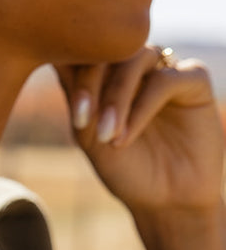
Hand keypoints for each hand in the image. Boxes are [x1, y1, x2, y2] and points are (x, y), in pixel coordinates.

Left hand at [56, 47, 224, 219]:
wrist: (166, 200)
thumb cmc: (126, 170)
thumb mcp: (90, 137)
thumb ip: (77, 99)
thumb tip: (55, 58)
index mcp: (110, 74)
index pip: (87, 50)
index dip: (71, 66)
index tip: (65, 107)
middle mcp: (138, 67)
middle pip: (110, 48)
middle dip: (90, 82)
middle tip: (82, 121)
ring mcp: (166, 69)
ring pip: (137, 57)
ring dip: (116, 96)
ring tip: (106, 136)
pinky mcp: (194, 80)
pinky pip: (165, 80)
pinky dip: (141, 109)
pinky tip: (125, 138)